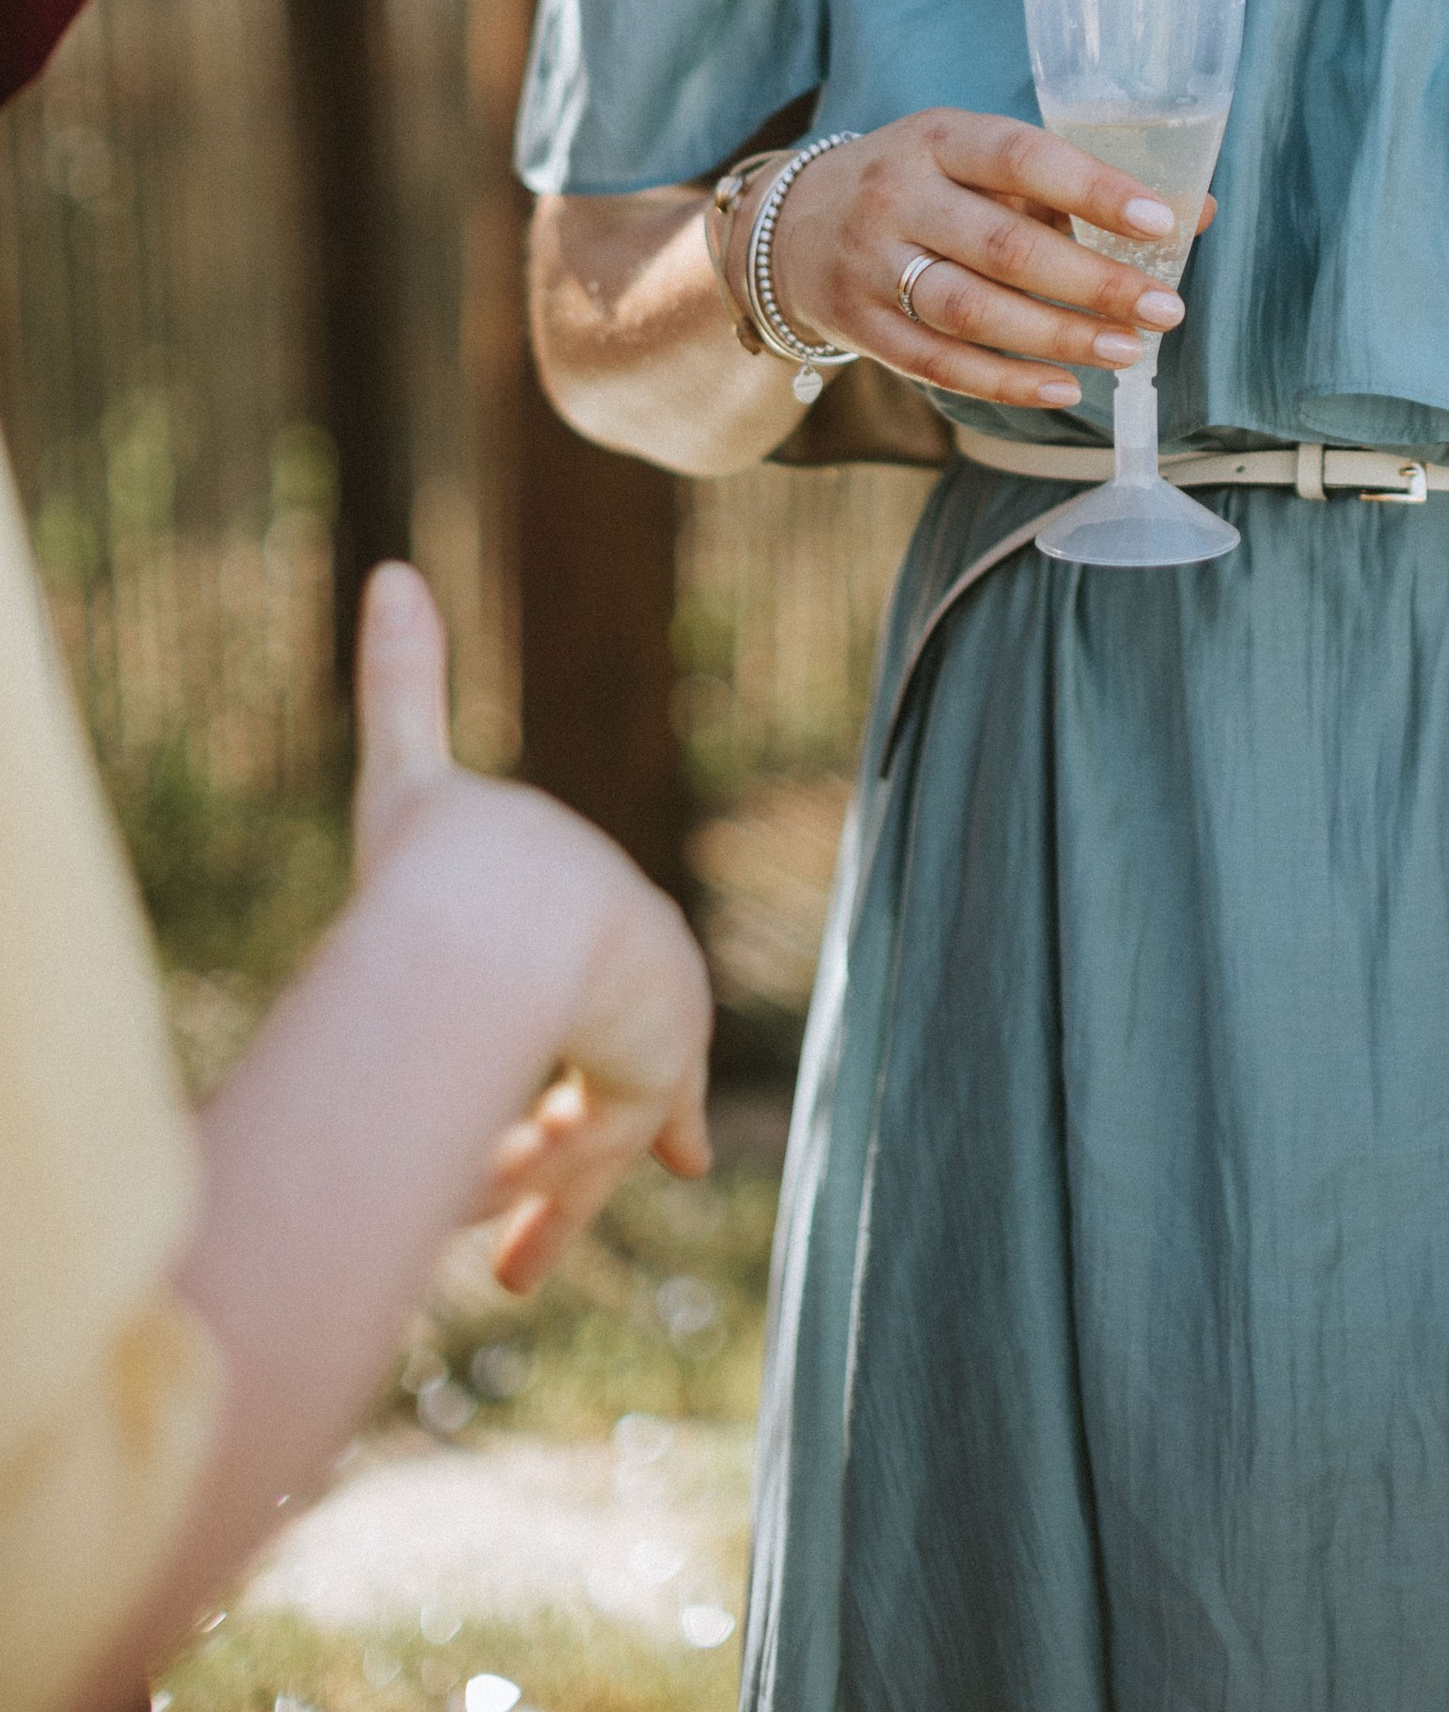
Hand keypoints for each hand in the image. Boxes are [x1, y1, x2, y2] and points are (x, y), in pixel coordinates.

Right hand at [352, 563, 712, 1288]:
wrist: (504, 909)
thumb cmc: (447, 856)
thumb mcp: (408, 784)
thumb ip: (404, 687)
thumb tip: (388, 570)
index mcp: (588, 913)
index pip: (611, 998)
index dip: (627, 1073)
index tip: (670, 1140)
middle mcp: (635, 969)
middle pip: (609, 1092)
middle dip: (564, 1174)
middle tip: (513, 1268)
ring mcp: (651, 1022)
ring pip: (597, 1138)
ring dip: (546, 1201)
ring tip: (498, 1263)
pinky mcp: (651, 1073)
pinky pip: (600, 1154)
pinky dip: (559, 1204)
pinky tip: (514, 1252)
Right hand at [756, 114, 1205, 412]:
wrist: (792, 224)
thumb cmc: (922, 184)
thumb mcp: (977, 157)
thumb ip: (1073, 185)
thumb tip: (1195, 213)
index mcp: (938, 138)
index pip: (1022, 157)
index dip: (1093, 189)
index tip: (1160, 221)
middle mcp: (898, 196)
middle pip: (1004, 247)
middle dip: (1094, 282)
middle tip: (1165, 308)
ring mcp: (872, 265)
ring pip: (972, 311)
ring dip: (1058, 337)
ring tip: (1129, 349)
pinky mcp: (861, 326)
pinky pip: (939, 364)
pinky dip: (1007, 382)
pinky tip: (1067, 387)